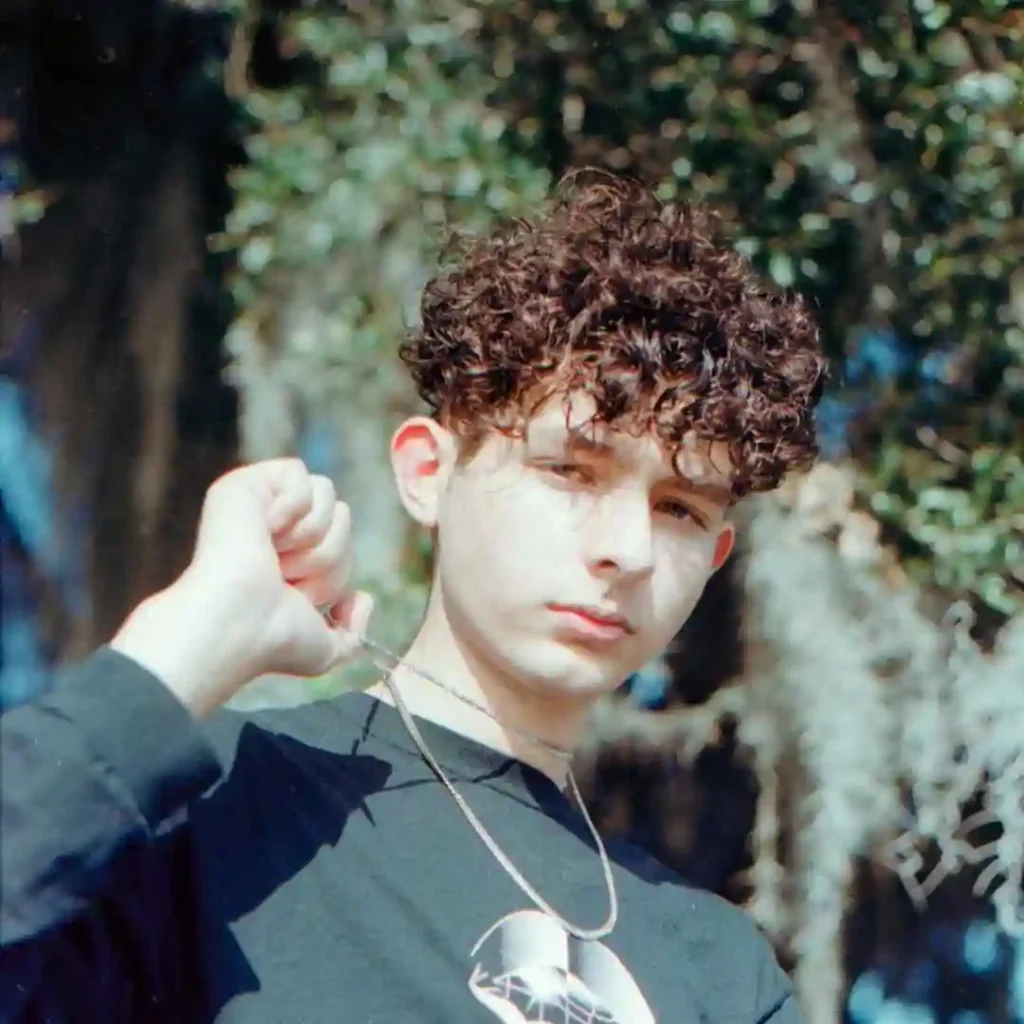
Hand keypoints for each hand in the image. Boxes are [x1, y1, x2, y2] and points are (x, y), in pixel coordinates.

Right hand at [111, 459, 373, 717]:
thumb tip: (363, 599)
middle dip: (327, 556)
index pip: (345, 546)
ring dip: (312, 536)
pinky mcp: (244, 484)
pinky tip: (265, 530)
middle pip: (343, 516)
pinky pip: (298, 473)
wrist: (237, 623)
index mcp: (292, 562)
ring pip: (327, 495)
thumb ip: (352, 633)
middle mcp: (276, 532)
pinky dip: (291, 506)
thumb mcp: (325, 650)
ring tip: (275, 558)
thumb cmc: (273, 640)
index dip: (336, 576)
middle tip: (287, 579)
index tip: (301, 599)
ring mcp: (259, 506)